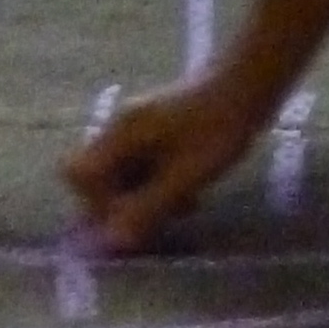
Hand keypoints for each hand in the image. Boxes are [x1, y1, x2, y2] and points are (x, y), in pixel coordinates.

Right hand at [65, 68, 269, 253]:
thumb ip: (146, 208)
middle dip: (125, 204)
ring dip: (146, 197)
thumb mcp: (185, 177)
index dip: (96, 204)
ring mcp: (139, 127)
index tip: (130, 218)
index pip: (78, 174)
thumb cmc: (217, 129)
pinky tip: (190, 191)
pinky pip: (144, 166)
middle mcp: (122, 128)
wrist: (250, 85)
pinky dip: (159, 184)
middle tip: (164, 216)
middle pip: (100, 178)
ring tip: (185, 203)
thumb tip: (110, 242)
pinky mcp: (158, 131)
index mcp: (121, 134)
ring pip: (124, 175)